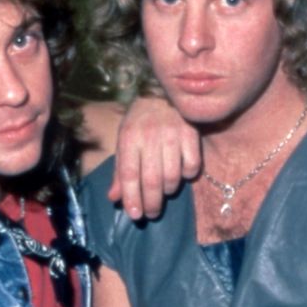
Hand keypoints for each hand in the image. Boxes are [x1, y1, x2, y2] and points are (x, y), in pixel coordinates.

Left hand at [108, 96, 199, 219]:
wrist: (162, 92)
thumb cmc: (140, 121)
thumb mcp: (124, 141)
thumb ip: (120, 170)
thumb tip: (114, 198)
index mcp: (129, 138)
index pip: (128, 174)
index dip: (131, 197)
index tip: (135, 215)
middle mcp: (149, 137)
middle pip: (151, 180)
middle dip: (151, 203)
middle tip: (151, 214)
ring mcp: (172, 135)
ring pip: (172, 176)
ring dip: (168, 190)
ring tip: (165, 192)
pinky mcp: (191, 134)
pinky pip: (192, 165)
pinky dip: (188, 176)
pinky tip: (182, 175)